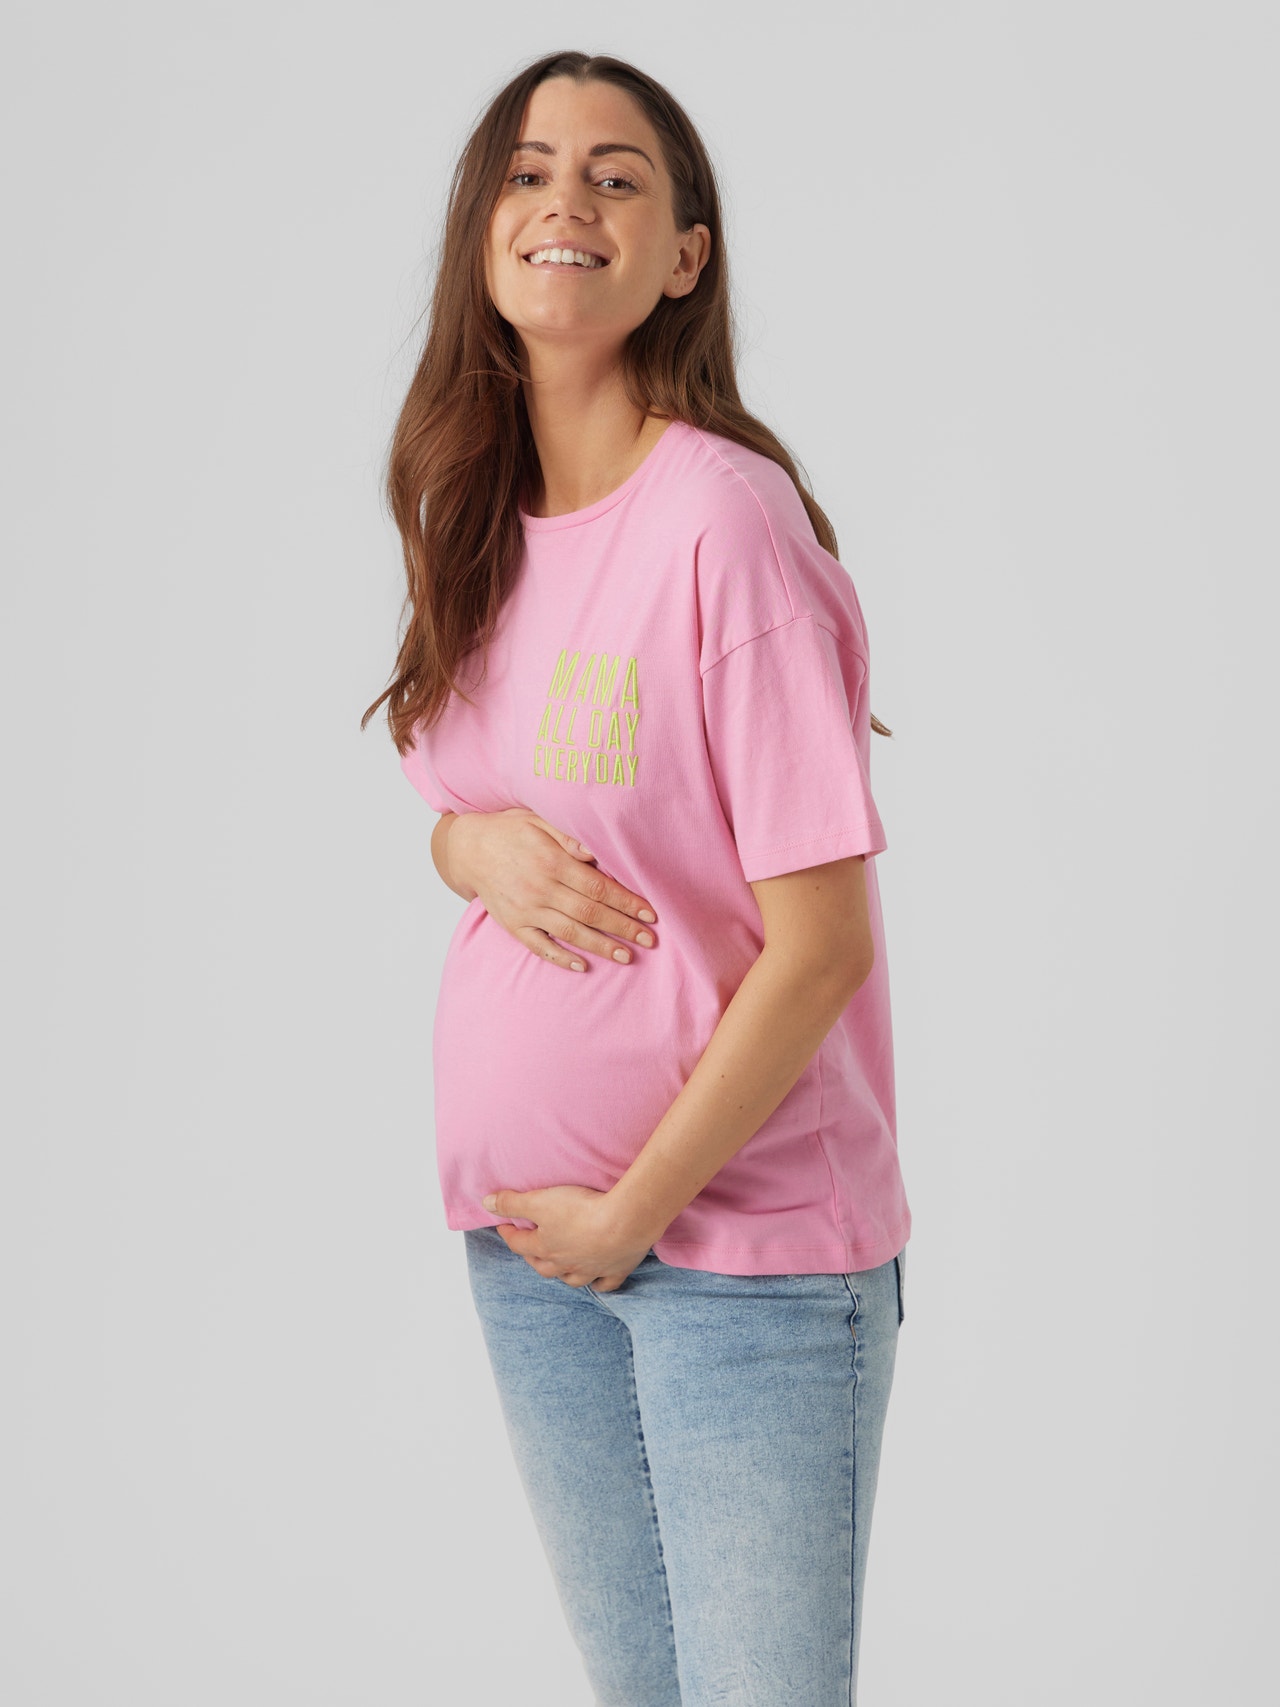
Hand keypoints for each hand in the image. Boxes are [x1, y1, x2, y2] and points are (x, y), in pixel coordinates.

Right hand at [447, 808, 658, 972]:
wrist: (467, 849)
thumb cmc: (510, 830)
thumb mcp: (539, 819)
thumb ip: (569, 835)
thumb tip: (595, 851)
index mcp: (551, 861)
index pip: (598, 886)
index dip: (626, 901)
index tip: (650, 913)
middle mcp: (540, 888)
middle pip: (590, 912)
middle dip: (622, 927)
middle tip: (649, 940)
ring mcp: (525, 910)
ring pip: (570, 932)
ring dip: (600, 946)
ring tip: (627, 956)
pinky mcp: (512, 924)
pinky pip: (539, 946)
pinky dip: (561, 958)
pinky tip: (582, 966)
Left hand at [481, 1185, 655, 1291]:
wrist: (625, 1223)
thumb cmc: (581, 1210)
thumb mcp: (541, 1200)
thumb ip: (512, 1202)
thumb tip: (485, 1203)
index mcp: (545, 1247)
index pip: (519, 1243)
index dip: (508, 1233)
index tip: (503, 1224)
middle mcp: (565, 1264)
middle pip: (543, 1265)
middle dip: (532, 1256)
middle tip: (529, 1246)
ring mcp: (591, 1270)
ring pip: (571, 1278)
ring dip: (562, 1274)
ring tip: (560, 1265)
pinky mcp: (616, 1270)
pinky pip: (604, 1284)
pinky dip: (599, 1283)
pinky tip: (597, 1279)